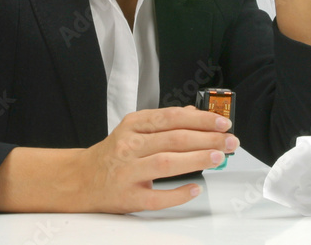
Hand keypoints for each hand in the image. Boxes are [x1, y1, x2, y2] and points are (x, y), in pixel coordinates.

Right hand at [77, 106, 237, 212]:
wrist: (80, 180)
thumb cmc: (113, 154)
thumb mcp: (134, 130)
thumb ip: (164, 122)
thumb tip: (195, 114)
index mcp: (133, 126)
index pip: (172, 117)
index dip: (200, 119)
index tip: (222, 122)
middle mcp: (129, 146)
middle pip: (174, 139)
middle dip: (207, 139)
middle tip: (230, 141)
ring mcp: (128, 172)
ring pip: (166, 163)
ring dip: (196, 159)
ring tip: (218, 158)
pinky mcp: (128, 197)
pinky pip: (156, 197)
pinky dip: (178, 193)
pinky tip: (195, 189)